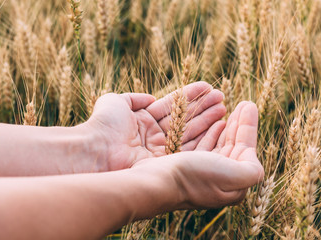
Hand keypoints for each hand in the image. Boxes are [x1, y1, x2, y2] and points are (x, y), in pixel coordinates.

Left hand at [83, 82, 225, 170]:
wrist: (96, 151)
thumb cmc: (103, 124)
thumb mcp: (116, 102)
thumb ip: (134, 98)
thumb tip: (149, 98)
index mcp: (143, 121)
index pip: (171, 106)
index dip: (189, 97)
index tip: (207, 87)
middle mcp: (154, 136)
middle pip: (183, 119)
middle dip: (202, 108)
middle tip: (222, 97)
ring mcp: (160, 150)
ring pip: (189, 131)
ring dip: (207, 119)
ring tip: (224, 106)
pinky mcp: (167, 162)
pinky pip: (189, 146)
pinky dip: (204, 136)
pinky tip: (218, 124)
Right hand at [132, 102, 263, 208]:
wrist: (156, 184)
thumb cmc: (196, 178)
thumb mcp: (235, 177)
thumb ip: (251, 168)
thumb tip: (250, 153)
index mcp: (232, 184)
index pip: (244, 149)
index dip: (248, 127)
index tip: (248, 105)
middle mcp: (217, 179)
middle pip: (232, 146)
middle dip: (238, 124)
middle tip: (243, 104)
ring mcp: (200, 172)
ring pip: (217, 144)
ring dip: (225, 125)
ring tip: (227, 108)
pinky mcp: (184, 165)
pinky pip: (202, 145)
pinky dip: (210, 132)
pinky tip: (216, 123)